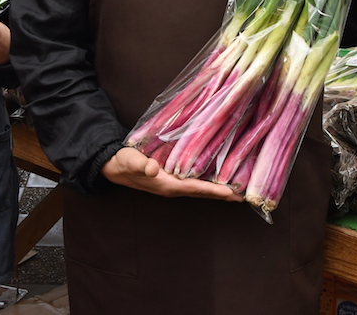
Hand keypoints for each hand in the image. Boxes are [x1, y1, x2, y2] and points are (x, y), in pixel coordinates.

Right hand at [101, 146, 243, 200]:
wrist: (113, 166)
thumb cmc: (124, 162)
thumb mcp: (131, 161)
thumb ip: (142, 165)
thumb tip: (153, 169)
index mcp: (167, 185)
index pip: (196, 188)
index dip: (215, 191)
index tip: (233, 194)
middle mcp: (173, 187)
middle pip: (202, 193)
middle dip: (221, 194)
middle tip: (243, 195)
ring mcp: (172, 185)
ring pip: (199, 189)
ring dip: (216, 190)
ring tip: (234, 188)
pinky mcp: (170, 179)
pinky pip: (193, 183)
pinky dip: (206, 183)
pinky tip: (213, 178)